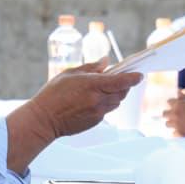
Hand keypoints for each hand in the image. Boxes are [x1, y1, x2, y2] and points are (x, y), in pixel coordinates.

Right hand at [6, 62, 142, 174]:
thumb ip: (90, 67)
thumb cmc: (53, 94)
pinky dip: (105, 104)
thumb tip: (106, 61)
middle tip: (118, 79)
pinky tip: (92, 101)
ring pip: (116, 102)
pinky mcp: (95, 122)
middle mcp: (98, 100)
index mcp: (92, 85)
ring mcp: (98, 113)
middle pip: (122, 92)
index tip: (140, 75)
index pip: (121, 81)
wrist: (44, 119)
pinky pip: (107, 111)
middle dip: (124, 85)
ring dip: (114, 95)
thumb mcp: (70, 74)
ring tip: (102, 90)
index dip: (133, 78)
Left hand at [163, 89, 184, 136]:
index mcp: (178, 104)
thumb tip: (179, 91)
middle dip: (170, 113)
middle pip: (165, 113)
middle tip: (176, 114)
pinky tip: (183, 130)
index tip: (178, 105)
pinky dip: (177, 132)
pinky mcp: (181, 135)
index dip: (174, 103)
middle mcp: (175, 114)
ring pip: (167, 124)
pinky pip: (173, 133)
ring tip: (179, 122)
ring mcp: (177, 125)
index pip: (169, 102)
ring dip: (172, 122)